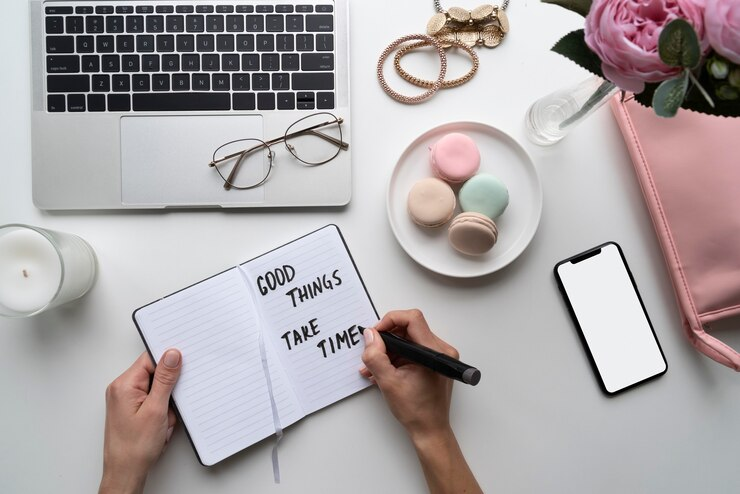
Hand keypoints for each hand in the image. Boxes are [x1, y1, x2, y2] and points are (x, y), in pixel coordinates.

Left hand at [99, 350, 181, 493]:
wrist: (125, 472)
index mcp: (124, 385)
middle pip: (154, 372)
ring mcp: (127, 399)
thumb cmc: (135, 447)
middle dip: (168, 388)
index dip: (168, 362)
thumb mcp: (156, 410)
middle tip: (170, 406)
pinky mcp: (132, 408)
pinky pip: (154, 399)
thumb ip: (165, 379)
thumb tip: (172, 355)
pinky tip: (162, 423)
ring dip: (166, 402)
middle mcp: (122, 389)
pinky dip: (162, 409)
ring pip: (156, 388)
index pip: (150, 358)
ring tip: (163, 420)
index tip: (182, 369)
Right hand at [360, 309, 458, 441]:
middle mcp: (440, 350)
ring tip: (373, 366)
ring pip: (408, 339)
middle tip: (372, 350)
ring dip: (388, 350)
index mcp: (434, 352)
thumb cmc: (416, 411)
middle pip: (409, 328)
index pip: (412, 319)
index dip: (390, 321)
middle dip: (386, 338)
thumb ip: (376, 357)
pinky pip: (412, 350)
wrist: (430, 430)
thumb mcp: (388, 383)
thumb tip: (370, 336)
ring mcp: (438, 356)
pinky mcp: (433, 362)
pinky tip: (383, 370)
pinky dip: (396, 356)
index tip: (376, 333)